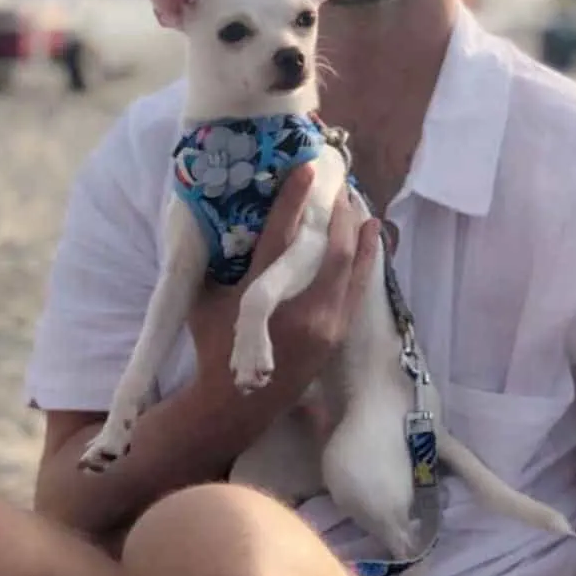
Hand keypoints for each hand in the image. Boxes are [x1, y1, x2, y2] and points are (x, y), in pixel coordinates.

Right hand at [189, 164, 379, 415]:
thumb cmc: (214, 347)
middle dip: (339, 212)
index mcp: (259, 296)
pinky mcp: (336, 334)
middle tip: (337, 184)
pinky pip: (357, 287)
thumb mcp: (205, 300)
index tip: (306, 170)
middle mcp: (299, 309)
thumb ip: (219, 262)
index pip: (281, 237)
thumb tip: (227, 217)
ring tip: (356, 202)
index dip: (294, 200)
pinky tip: (370, 236)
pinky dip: (365, 258)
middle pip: (332, 249)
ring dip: (357, 231)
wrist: (235, 405)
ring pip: (352, 267)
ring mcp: (324, 324)